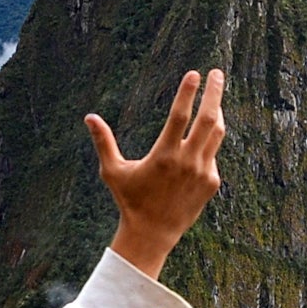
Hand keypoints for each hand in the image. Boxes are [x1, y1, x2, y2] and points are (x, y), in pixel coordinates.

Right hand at [86, 69, 225, 281]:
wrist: (152, 234)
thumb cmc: (129, 200)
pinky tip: (200, 140)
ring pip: (216, 134)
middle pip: (208, 118)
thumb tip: (89, 117)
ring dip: (216, 113)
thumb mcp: (112, 171)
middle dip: (215, 92)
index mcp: (163, 156)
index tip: (194, 73)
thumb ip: (103, 142)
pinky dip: (208, 143)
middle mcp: (187, 162)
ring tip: (214, 100)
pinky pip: (212, 155)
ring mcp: (203, 172)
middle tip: (217, 73)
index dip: (187, 92)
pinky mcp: (211, 183)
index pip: (180, 115)